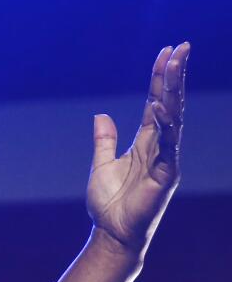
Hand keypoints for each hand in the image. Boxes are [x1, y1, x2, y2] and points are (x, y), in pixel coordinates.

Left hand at [87, 42, 189, 257]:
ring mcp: (166, 160)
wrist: (112, 234)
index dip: (161, 78)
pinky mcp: (166, 175)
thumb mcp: (101, 164)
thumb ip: (104, 141)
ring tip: (174, 65)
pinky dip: (165, 125)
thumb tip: (101, 116)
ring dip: (173, 91)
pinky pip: (167, 145)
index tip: (167, 52)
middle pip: (170, 103)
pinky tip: (160, 106)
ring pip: (173, 118)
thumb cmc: (109, 204)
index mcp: (147, 142)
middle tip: (181, 47)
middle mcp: (160, 147)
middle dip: (174, 75)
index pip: (157, 103)